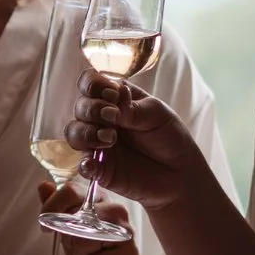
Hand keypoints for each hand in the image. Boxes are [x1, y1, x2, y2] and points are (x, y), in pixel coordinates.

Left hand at [40, 182, 152, 254]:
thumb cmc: (93, 253)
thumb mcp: (68, 229)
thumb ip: (56, 208)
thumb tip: (44, 185)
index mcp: (99, 198)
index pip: (70, 190)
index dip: (52, 208)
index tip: (46, 227)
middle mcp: (116, 208)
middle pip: (75, 219)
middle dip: (70, 240)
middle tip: (80, 249)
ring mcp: (126, 230)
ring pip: (84, 240)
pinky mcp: (131, 253)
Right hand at [65, 76, 205, 208]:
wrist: (180, 171)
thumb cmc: (169, 136)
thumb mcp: (156, 114)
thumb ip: (133, 109)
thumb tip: (113, 106)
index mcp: (114, 99)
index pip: (90, 83)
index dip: (93, 85)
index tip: (113, 95)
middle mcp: (100, 119)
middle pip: (80, 107)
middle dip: (93, 109)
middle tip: (114, 117)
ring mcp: (97, 144)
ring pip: (74, 133)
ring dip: (87, 133)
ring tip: (110, 139)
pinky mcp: (99, 169)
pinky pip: (82, 165)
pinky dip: (84, 164)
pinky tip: (92, 165)